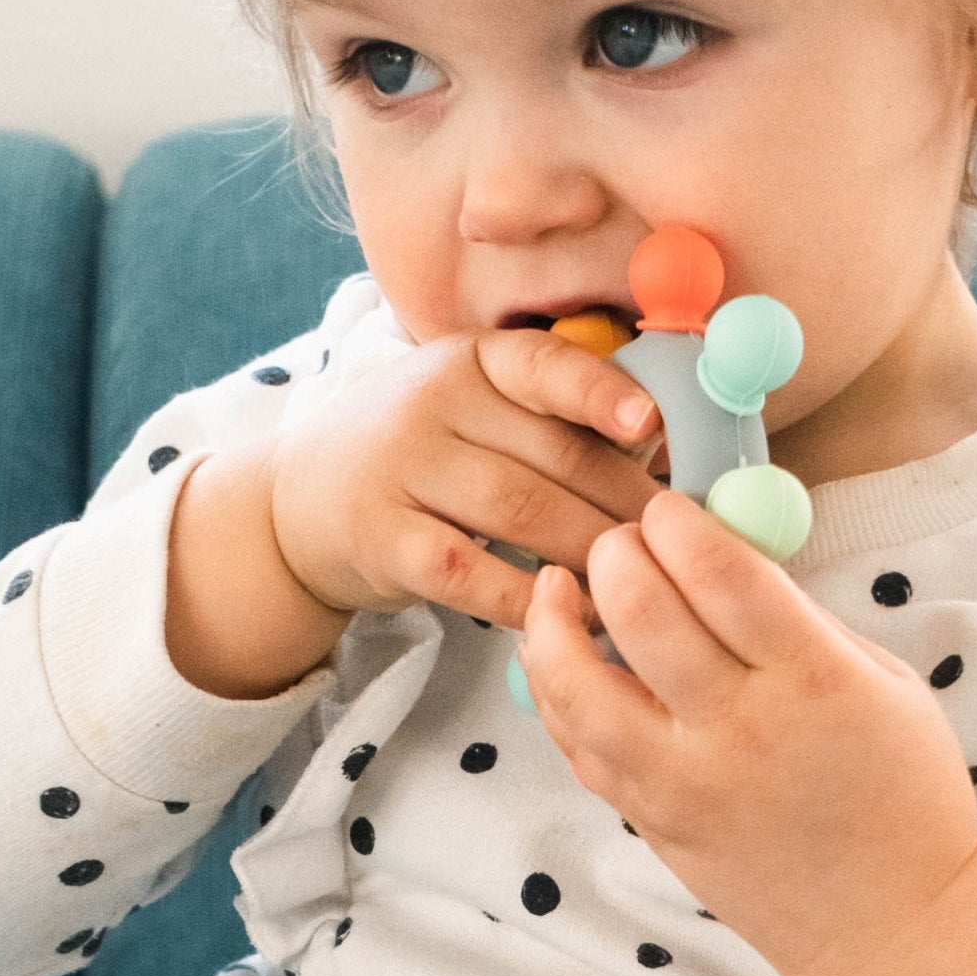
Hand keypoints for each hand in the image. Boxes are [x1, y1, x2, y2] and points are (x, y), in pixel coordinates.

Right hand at [267, 328, 663, 634]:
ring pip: (522, 513)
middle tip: (679, 542)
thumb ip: (548, 414)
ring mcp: (404, 471)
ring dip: (591, 553)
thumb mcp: (470, 405)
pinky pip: (471, 572)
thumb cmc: (420, 451)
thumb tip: (664, 446)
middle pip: (553, 455)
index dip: (600, 393)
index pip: (543, 366)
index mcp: (471, 361)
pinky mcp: (386, 541)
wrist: (298, 500)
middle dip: (626, 502)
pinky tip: (567, 614)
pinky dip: (526, 596)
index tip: (651, 422)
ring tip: (641, 583)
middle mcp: (433, 405)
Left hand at [520, 488, 976, 975]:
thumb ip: (796, 619)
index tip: (669, 507)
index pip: (721, 575)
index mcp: (815, 682)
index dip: (681, 524)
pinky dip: (556, 690)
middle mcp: (741, 731)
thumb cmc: (900, 791)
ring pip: (577, 683)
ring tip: (559, 586)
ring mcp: (684, 783)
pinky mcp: (650, 820)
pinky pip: (577, 743)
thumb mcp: (879, 681)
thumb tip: (716, 551)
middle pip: (641, 613)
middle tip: (621, 541)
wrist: (891, 924)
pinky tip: (562, 657)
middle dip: (617, 554)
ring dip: (555, 619)